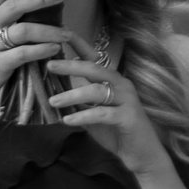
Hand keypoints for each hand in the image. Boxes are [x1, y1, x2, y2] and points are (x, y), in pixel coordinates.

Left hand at [46, 40, 167, 172]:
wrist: (140, 154)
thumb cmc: (114, 131)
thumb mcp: (90, 113)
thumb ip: (75, 100)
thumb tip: (48, 90)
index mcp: (111, 81)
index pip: (94, 58)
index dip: (78, 45)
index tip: (58, 34)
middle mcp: (121, 85)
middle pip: (95, 69)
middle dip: (71, 65)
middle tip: (49, 65)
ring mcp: (127, 100)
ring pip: (97, 91)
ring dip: (72, 95)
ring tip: (53, 102)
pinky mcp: (129, 117)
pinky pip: (103, 113)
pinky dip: (83, 116)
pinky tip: (67, 120)